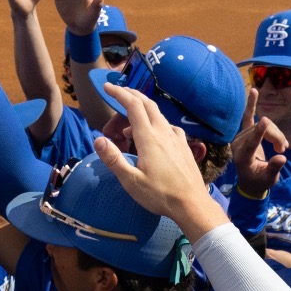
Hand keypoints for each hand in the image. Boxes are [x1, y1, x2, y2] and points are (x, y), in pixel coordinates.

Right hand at [94, 84, 224, 238]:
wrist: (192, 204)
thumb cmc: (160, 195)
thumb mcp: (131, 181)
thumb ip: (113, 159)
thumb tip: (98, 140)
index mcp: (149, 138)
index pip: (133, 106)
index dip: (119, 93)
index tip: (107, 87)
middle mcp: (163, 133)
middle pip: (147, 104)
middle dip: (131, 95)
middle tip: (117, 93)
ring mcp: (176, 138)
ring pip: (158, 114)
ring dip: (142, 110)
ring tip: (128, 124)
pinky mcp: (184, 146)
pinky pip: (168, 126)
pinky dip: (156, 122)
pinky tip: (155, 134)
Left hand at [230, 88, 287, 198]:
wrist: (250, 181)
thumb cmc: (260, 181)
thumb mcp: (269, 179)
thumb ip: (273, 168)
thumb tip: (282, 157)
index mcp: (243, 158)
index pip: (250, 143)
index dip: (258, 133)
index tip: (265, 121)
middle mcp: (238, 145)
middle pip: (261, 131)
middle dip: (276, 137)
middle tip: (284, 148)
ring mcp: (240, 137)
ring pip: (262, 125)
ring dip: (275, 133)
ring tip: (282, 146)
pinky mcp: (244, 132)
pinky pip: (248, 117)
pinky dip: (252, 104)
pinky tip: (254, 91)